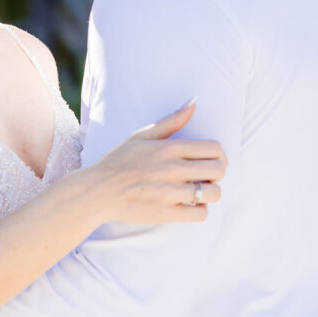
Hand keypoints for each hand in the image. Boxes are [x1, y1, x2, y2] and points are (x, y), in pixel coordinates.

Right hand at [87, 101, 226, 225]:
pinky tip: (189, 206)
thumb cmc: (119, 161)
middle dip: (218, 174)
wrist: (97, 190)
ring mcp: (170, 192)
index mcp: (169, 148)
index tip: (211, 161)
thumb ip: (172, 121)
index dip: (219, 156)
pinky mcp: (166, 213)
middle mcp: (172, 169)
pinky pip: (200, 214)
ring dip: (210, 193)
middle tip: (206, 177)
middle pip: (219, 170)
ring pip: (213, 193)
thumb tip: (194, 102)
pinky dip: (199, 211)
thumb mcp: (142, 135)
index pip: (215, 149)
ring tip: (199, 192)